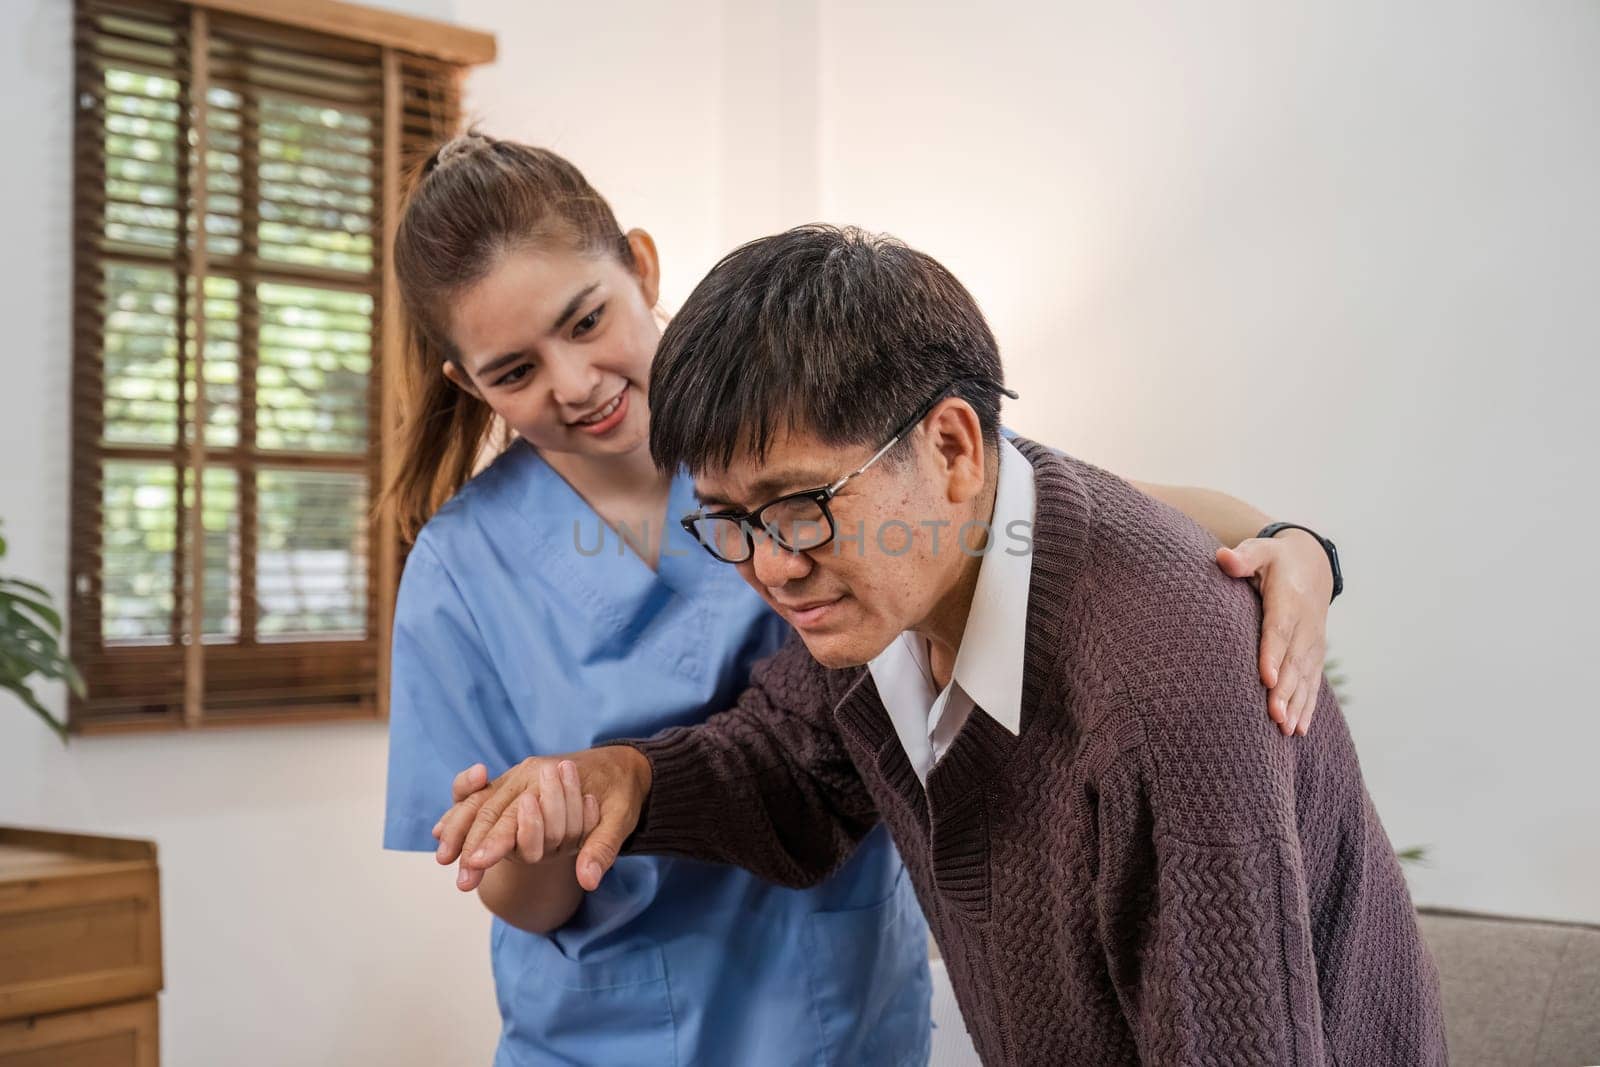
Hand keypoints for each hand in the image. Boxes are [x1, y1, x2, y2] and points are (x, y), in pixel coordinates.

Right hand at [432, 748, 651, 892]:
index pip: (512, 816)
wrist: (620, 765)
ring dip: (458, 830)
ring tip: (443, 859)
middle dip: (470, 844)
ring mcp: (514, 780)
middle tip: (462, 879)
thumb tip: (588, 880)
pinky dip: (459, 815)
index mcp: (544, 778)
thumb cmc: (620, 793)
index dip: (494, 842)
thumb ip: (601, 845)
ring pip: (478, 805)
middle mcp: (523, 776)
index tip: (477, 864)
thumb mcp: (620, 816)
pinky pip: (479, 800)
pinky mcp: (512, 788)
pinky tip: (440, 834)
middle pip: (488, 812)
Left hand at [1215, 528, 1333, 735]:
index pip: (1279, 630)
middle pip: (1293, 662)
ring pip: (1305, 678)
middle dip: (1285, 691)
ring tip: (1286, 730)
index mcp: (1289, 601)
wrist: (1313, 563)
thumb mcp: (1260, 550)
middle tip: (1274, 717)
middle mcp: (1305, 626)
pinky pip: (1312, 683)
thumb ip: (1243, 557)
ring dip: (1296, 705)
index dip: (1273, 654)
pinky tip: (1299, 729)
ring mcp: (1313, 643)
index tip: (1266, 678)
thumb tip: (1223, 558)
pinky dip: (1307, 706)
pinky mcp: (1314, 654)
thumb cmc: (1276, 559)